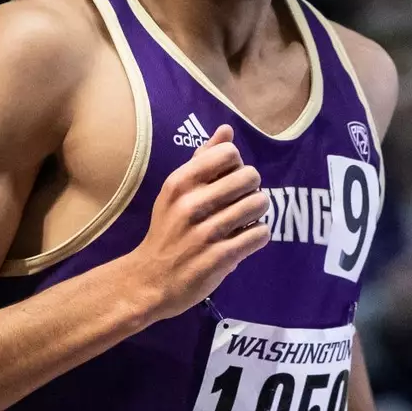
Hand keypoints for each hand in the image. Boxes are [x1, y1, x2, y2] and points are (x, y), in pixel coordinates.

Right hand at [130, 124, 270, 320]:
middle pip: (250, 177)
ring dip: (258, 213)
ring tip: (245, 221)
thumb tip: (227, 129)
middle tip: (242, 202)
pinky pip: (260, 234)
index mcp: (180, 183)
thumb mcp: (176, 192)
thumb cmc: (168, 230)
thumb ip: (202, 160)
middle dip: (252, 189)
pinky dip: (258, 235)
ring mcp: (206, 232)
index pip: (229, 154)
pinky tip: (245, 239)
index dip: (236, 166)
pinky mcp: (221, 257)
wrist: (151, 281)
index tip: (229, 181)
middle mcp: (191, 204)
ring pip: (259, 204)